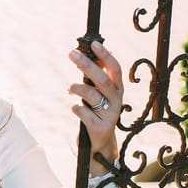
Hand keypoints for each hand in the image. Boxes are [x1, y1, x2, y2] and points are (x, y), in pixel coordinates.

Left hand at [68, 41, 123, 175]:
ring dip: (77, 88)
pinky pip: (84, 113)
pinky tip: (74, 108)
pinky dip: (76, 108)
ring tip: (69, 88)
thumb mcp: (98, 94)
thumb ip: (95, 79)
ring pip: (92, 95)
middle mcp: (117, 101)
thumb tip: (87, 55)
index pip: (115, 69)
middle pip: (102, 79)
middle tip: (72, 54)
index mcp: (118, 90)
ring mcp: (110, 115)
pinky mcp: (100, 128)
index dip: (105, 55)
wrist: (100, 145)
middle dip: (86, 65)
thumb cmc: (97, 113)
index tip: (93, 43)